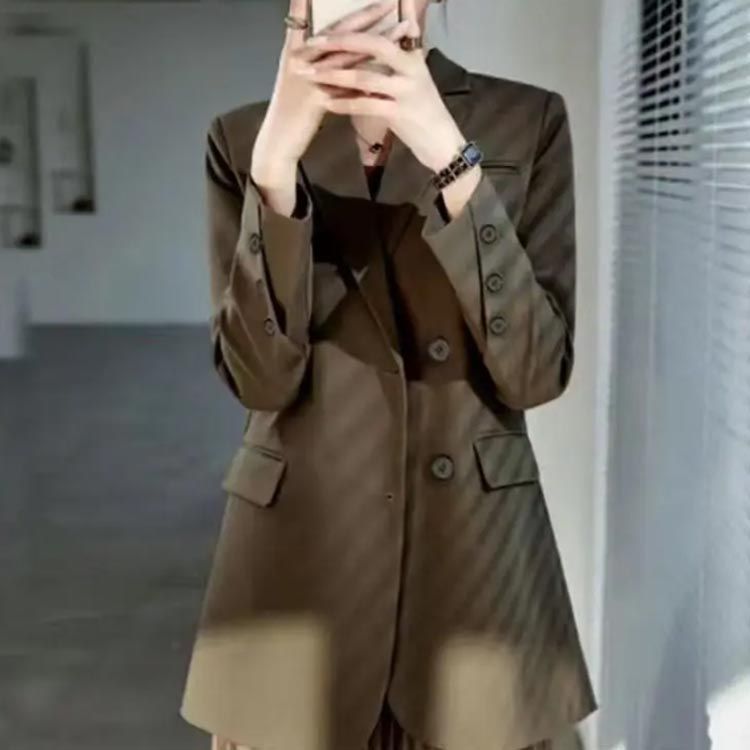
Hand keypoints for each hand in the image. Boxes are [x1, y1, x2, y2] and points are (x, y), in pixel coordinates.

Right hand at [251, 0, 409, 185]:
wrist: (277, 142)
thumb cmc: (292, 115)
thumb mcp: (303, 84)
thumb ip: (320, 67)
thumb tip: (343, 57)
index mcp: (296, 50)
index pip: (323, 23)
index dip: (342, 9)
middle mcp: (301, 58)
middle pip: (339, 33)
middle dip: (366, 16)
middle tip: (389, 2)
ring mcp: (307, 78)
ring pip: (348, 55)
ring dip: (377, 41)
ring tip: (402, 29)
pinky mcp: (315, 101)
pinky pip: (347, 89)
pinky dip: (369, 80)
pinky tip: (390, 72)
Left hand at [297, 0, 466, 173]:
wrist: (443, 143)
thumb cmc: (424, 111)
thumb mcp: (416, 76)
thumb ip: (404, 50)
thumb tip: (403, 18)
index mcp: (412, 56)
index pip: (379, 34)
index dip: (352, 30)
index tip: (324, 30)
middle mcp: (411, 68)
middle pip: (372, 46)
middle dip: (339, 43)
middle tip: (311, 45)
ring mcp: (406, 91)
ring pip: (364, 77)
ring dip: (334, 75)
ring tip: (310, 74)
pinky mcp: (400, 114)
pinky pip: (366, 105)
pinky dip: (344, 104)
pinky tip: (326, 104)